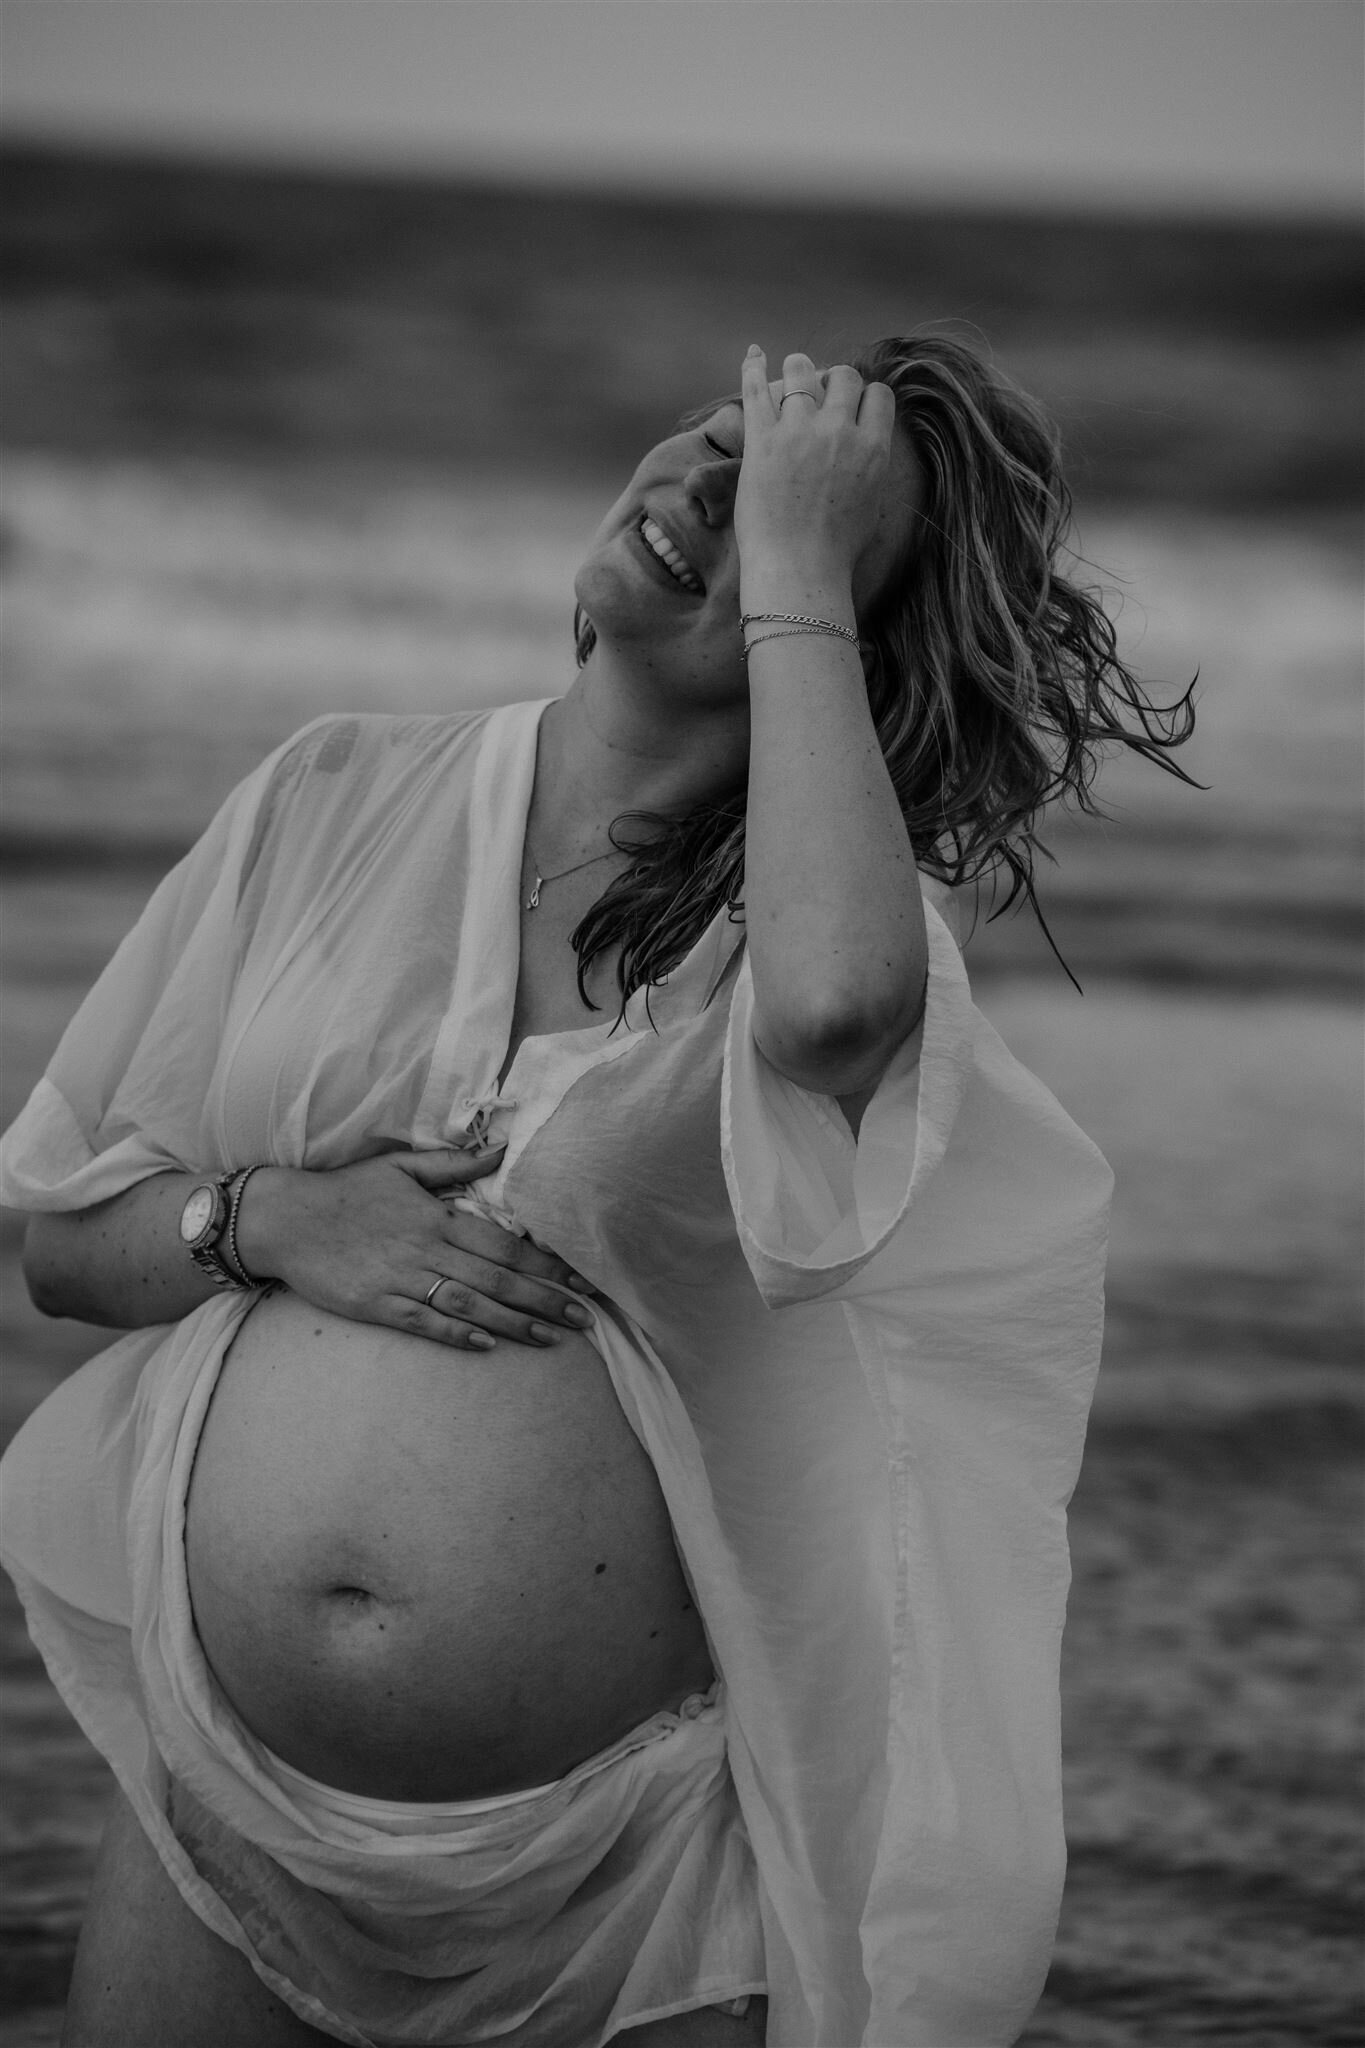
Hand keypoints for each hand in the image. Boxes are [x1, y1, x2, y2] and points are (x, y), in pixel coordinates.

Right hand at [236, 1151, 596, 1351]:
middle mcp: (425, 1248)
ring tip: (550, 1337)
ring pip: (468, 1304)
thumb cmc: (347, 1192)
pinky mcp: (375, 1304)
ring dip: (512, 1323)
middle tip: (583, 1317)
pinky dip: (455, 1334)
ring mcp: (400, 1278)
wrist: (285, 1219)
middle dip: (544, 1299)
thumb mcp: (401, 1167)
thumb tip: (503, 1148)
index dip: (546, 1264)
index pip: (504, 1243)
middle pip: (496, 1278)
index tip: (580, 1278)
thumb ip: (455, 1163)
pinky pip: (422, 1322)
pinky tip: (487, 1346)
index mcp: (438, 1216)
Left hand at [735, 347, 895, 590]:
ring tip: (791, 378)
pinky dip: (753, 368)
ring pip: (801, 371)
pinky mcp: (762, 440)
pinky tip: (752, 355)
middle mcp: (839, 431)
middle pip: (844, 376)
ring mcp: (799, 432)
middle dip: (834, 382)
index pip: (878, 394)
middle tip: (822, 397)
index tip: (853, 408)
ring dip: (798, 370)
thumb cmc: (837, 551)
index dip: (865, 397)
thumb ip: (873, 467)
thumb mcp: (873, 505)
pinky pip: (756, 389)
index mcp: (873, 448)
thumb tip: (869, 448)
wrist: (800, 571)